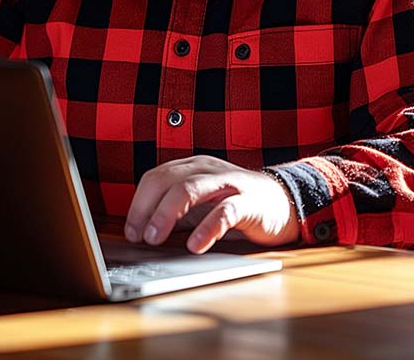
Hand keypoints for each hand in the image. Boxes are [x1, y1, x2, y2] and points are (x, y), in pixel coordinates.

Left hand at [124, 156, 300, 253]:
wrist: (282, 202)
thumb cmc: (235, 204)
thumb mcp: (200, 205)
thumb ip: (176, 214)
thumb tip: (143, 234)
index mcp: (192, 167)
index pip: (156, 177)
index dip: (138, 203)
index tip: (131, 231)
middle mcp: (207, 170)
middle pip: (168, 179)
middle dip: (147, 207)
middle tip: (138, 236)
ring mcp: (227, 183)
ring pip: (190, 189)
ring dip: (167, 213)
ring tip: (155, 238)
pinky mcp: (247, 202)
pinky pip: (224, 212)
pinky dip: (206, 228)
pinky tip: (195, 245)